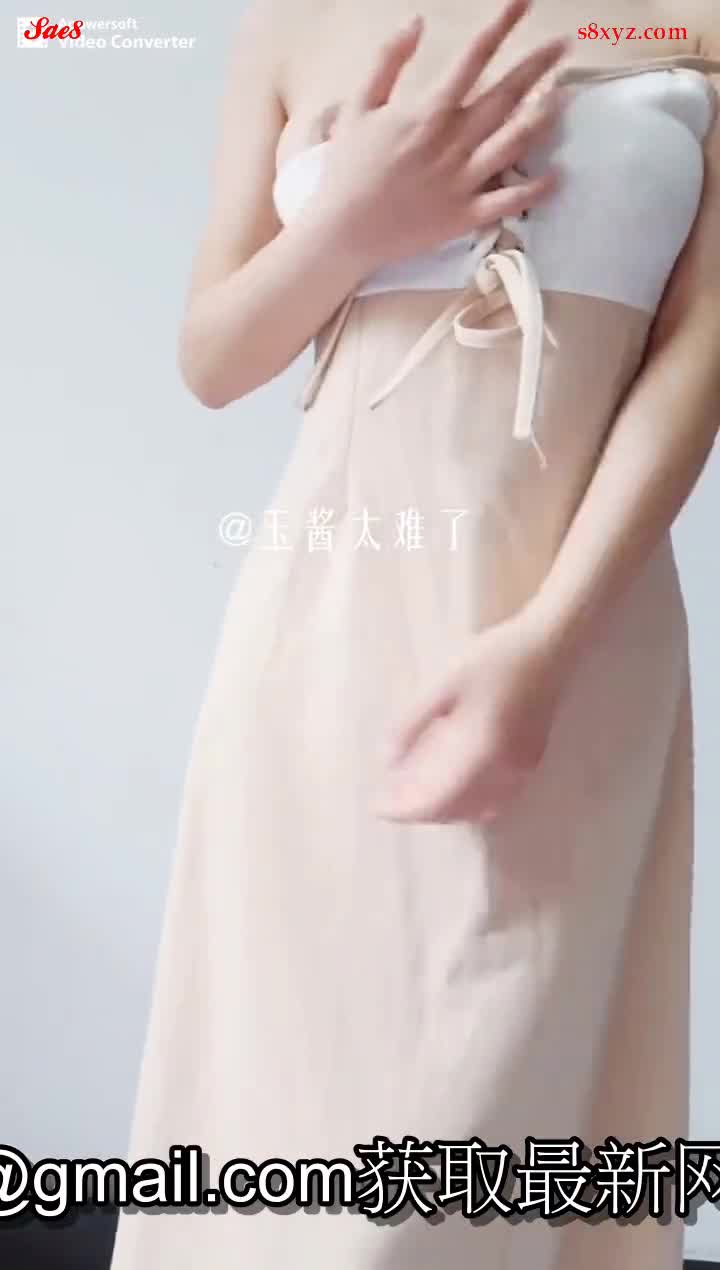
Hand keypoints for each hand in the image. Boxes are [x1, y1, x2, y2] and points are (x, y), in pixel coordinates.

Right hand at [314, 0, 568, 274]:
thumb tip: (415, 22)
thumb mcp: (357, 106)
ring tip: (564, 96)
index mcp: (429, 111)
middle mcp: (453, 142)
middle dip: (537, 65)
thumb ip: (387, 62)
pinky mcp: (466, 215)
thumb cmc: (347, 169)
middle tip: (563, 44)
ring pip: (513, 142)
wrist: (343, 232)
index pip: (474, 57)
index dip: (502, 25)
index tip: (523, 2)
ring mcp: (463, 180)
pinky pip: (508, 201)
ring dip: (543, 117)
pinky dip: (534, 190)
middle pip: (505, 95)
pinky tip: (556, 176)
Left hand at [373, 610, 567, 824]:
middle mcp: (505, 771)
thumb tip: (387, 760)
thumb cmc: (494, 657)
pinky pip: (495, 800)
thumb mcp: (443, 684)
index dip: (405, 808)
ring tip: (414, 795)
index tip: (377, 807)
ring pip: (477, 810)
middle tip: (389, 799)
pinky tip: (452, 787)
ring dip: (444, 810)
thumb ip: (412, 723)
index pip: (437, 798)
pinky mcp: (530, 763)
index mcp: (482, 752)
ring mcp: (523, 771)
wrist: (551, 645)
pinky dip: (468, 804)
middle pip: (456, 810)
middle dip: (421, 810)